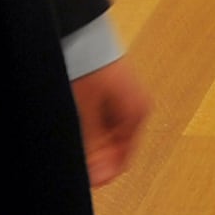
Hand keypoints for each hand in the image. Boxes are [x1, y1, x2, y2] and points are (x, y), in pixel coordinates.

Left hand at [71, 57, 150, 187]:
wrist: (83, 35)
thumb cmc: (89, 66)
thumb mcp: (86, 114)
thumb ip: (93, 148)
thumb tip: (99, 178)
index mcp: (138, 114)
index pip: (124, 160)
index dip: (103, 172)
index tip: (86, 177)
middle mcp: (137, 107)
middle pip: (116, 148)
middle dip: (97, 155)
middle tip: (78, 155)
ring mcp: (127, 99)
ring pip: (109, 135)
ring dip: (93, 140)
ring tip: (76, 133)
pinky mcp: (115, 91)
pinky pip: (105, 119)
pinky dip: (91, 125)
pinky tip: (79, 119)